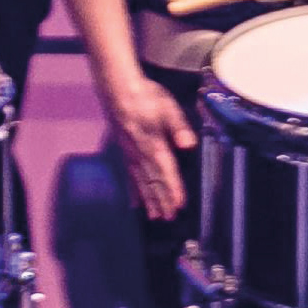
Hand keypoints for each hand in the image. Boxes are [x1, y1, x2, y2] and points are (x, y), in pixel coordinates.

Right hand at [97, 66, 196, 220]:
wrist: (119, 90)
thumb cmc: (145, 96)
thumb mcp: (167, 107)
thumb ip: (178, 127)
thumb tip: (188, 144)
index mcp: (154, 145)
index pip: (166, 172)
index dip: (173, 189)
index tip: (179, 205)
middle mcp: (142, 154)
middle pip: (154, 182)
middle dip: (162, 200)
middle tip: (168, 218)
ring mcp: (131, 155)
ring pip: (142, 182)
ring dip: (149, 200)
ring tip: (155, 216)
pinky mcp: (125, 153)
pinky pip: (130, 176)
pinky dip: (133, 191)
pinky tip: (135, 203)